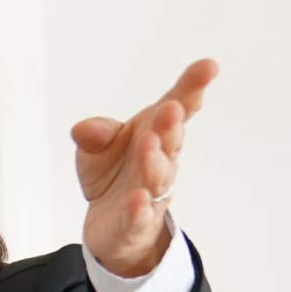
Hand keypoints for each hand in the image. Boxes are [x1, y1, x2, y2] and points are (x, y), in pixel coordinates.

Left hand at [72, 58, 215, 279]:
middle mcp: (161, 161)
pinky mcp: (135, 223)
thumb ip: (96, 135)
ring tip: (149, 143)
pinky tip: (137, 200)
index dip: (192, 88)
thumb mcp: (97, 149)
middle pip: (170, 141)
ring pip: (156, 177)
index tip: (208, 66)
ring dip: (154, 160)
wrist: (110, 225)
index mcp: (156, 134)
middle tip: (171, 107)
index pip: (178, 108)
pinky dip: (138, 209)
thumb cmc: (113, 175)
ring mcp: (150, 193)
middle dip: (171, 124)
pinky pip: (138, 216)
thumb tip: (83, 129)